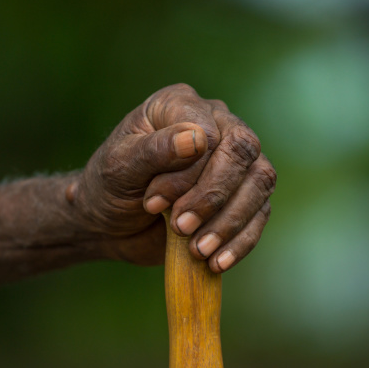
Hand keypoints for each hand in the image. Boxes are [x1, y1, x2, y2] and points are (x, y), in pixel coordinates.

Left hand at [70, 84, 275, 270]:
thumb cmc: (109, 186)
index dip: (190, 173)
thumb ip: (155, 150)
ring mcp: (235, 162)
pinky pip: (259, 215)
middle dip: (213, 197)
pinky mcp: (243, 197)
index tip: (155, 203)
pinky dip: (241, 242)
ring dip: (229, 222)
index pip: (210, 131)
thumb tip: (198, 139)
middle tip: (180, 228)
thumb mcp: (119, 167)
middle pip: (243, 151)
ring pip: (260, 182)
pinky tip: (217, 262)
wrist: (110, 224)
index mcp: (181, 105)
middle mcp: (217, 125)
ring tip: (196, 250)